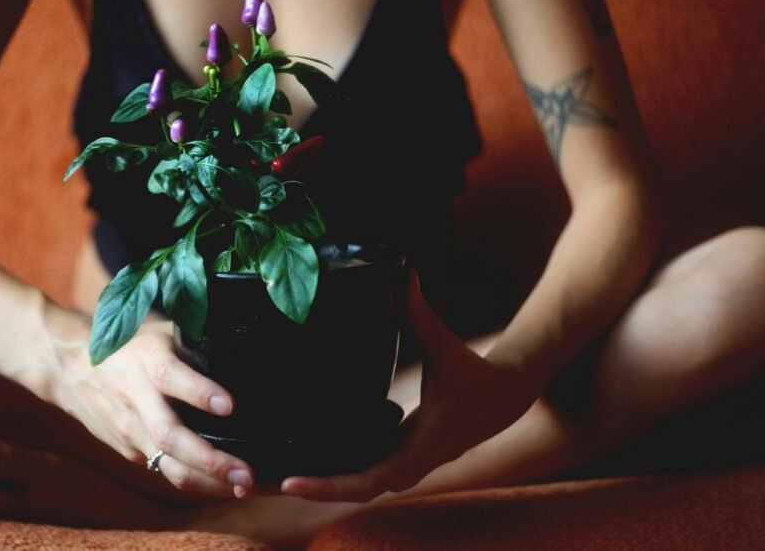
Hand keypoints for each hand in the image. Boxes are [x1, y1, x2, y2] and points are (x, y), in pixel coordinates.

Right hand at [62, 330, 255, 496]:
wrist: (70, 368)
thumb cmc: (131, 347)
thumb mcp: (159, 336)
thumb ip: (194, 347)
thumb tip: (245, 357)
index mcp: (144, 359)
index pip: (169, 376)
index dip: (198, 392)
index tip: (230, 405)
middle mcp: (134, 396)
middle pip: (168, 434)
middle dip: (209, 459)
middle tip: (246, 471)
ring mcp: (129, 428)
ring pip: (167, 463)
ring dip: (207, 481)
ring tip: (244, 487)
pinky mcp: (129, 449)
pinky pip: (165, 470)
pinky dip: (197, 482)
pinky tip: (226, 486)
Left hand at [279, 269, 535, 501]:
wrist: (505, 396)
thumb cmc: (475, 373)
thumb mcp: (445, 344)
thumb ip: (420, 311)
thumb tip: (404, 272)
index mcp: (417, 446)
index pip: (367, 480)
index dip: (328, 485)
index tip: (292, 481)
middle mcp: (407, 465)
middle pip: (348, 492)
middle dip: (306, 490)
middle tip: (258, 482)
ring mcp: (403, 465)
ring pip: (352, 488)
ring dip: (315, 486)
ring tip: (269, 478)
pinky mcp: (398, 457)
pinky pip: (360, 475)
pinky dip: (332, 475)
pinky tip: (302, 465)